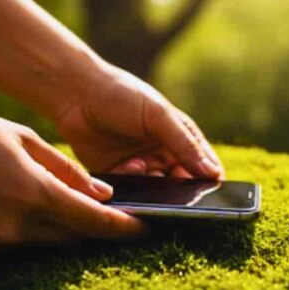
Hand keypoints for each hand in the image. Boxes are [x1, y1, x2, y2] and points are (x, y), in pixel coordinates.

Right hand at [0, 104, 145, 252]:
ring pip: (45, 243)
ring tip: (60, 201)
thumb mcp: (23, 139)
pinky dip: (28, 229)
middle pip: (71, 236)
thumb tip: (102, 193)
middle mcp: (17, 225)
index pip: (91, 221)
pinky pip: (15, 243)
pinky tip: (17, 204)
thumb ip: (67, 170)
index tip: (142, 227)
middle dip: (90, 225)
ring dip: (59, 227)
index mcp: (33, 193)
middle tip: (103, 209)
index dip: (121, 227)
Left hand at [54, 65, 224, 178]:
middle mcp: (165, 157)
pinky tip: (124, 166)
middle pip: (182, 188)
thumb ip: (185, 144)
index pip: (205, 169)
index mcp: (181, 139)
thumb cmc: (121, 95)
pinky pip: (131, 193)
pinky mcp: (118, 178)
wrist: (75, 94)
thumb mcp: (158, 116)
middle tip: (175, 192)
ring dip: (153, 190)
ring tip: (141, 166)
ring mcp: (142, 169)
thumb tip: (213, 174)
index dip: (210, 184)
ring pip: (156, 194)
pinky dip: (131, 186)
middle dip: (180, 193)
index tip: (209, 195)